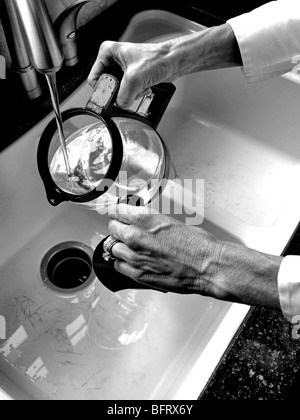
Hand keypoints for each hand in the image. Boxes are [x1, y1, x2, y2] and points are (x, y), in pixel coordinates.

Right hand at [88, 23, 241, 109]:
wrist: (174, 61)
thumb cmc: (158, 59)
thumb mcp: (135, 79)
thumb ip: (123, 96)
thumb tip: (120, 105)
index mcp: (107, 52)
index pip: (95, 78)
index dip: (103, 90)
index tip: (110, 96)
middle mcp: (113, 60)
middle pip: (107, 87)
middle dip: (119, 92)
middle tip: (128, 91)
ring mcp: (123, 70)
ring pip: (119, 91)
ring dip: (130, 94)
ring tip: (139, 86)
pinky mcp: (132, 78)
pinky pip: (128, 93)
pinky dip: (136, 94)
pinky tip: (144, 87)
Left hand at [107, 204, 222, 295]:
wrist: (207, 266)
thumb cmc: (197, 245)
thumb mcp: (172, 223)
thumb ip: (152, 223)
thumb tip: (146, 225)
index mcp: (145, 219)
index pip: (117, 211)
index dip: (114, 212)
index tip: (111, 212)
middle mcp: (136, 237)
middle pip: (112, 229)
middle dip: (117, 228)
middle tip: (122, 230)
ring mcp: (135, 257)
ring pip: (113, 248)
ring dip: (120, 247)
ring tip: (129, 248)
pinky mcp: (138, 274)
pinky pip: (119, 266)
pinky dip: (123, 263)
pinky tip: (131, 262)